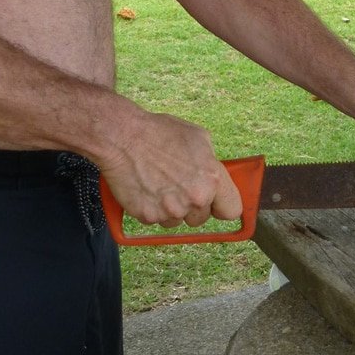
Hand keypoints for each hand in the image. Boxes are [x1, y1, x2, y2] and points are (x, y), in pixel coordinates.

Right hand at [97, 111, 242, 227]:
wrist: (123, 137)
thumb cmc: (161, 132)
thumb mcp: (199, 138)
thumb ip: (212, 164)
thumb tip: (216, 177)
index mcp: (211, 179)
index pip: (231, 210)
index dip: (222, 206)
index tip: (216, 203)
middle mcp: (194, 198)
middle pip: (201, 218)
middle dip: (193, 205)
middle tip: (179, 184)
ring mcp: (171, 210)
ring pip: (177, 221)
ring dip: (172, 208)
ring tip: (160, 182)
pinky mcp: (148, 217)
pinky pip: (156, 220)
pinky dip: (152, 208)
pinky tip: (147, 187)